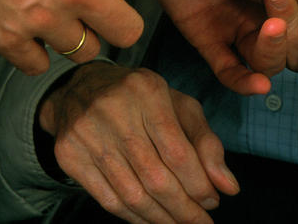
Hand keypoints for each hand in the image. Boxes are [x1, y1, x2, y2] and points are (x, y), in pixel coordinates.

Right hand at [0, 0, 153, 73]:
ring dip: (78, 34)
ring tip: (61, 16)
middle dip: (119, 15)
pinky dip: (36, 50)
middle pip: (130, 28)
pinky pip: (39, 64)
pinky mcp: (5, 38)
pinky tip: (28, 27)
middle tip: (102, 4)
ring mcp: (42, 17)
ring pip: (87, 51)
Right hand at [38, 62, 238, 223]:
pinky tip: (153, 220)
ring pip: (132, 195)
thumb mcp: (178, 105)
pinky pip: (108, 200)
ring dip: (162, 219)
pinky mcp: (69, 154)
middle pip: (156, 177)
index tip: (213, 201)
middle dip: (184, 209)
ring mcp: (87, 133)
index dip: (199, 185)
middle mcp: (114, 109)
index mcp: (147, 90)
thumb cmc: (140, 98)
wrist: (80, 87)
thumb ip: (206, 142)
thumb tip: (228, 186)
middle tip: (201, 222)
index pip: (178, 152)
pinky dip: (135, 218)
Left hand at [153, 0, 297, 95]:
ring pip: (267, 56)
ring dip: (274, 54)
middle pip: (296, 38)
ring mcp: (233, 13)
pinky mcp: (203, 30)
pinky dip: (245, 79)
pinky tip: (257, 81)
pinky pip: (230, 67)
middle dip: (295, 30)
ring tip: (267, 29)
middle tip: (276, 5)